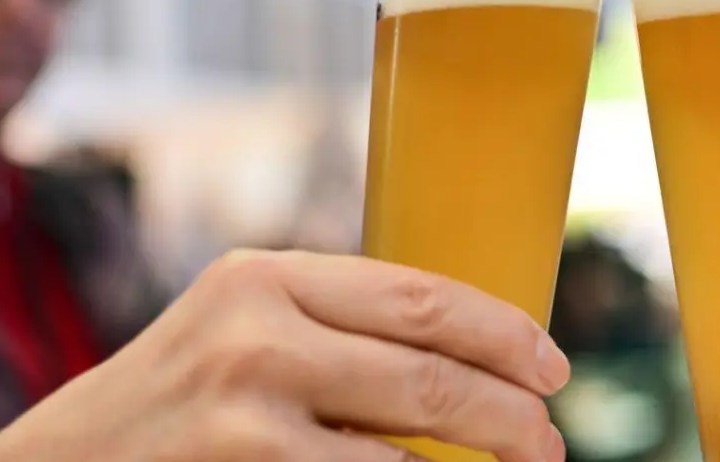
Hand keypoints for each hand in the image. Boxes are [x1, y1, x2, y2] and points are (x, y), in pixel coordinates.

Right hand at [0, 251, 568, 461]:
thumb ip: (331, 326)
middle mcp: (255, 334)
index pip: (423, 297)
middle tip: (550, 440)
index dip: (504, 335)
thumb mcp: (237, 330)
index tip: (551, 366)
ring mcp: (244, 418)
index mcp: (266, 276)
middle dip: (511, 415)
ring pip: (406, 455)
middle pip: (431, 376)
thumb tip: (469, 353)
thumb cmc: (168, 405)